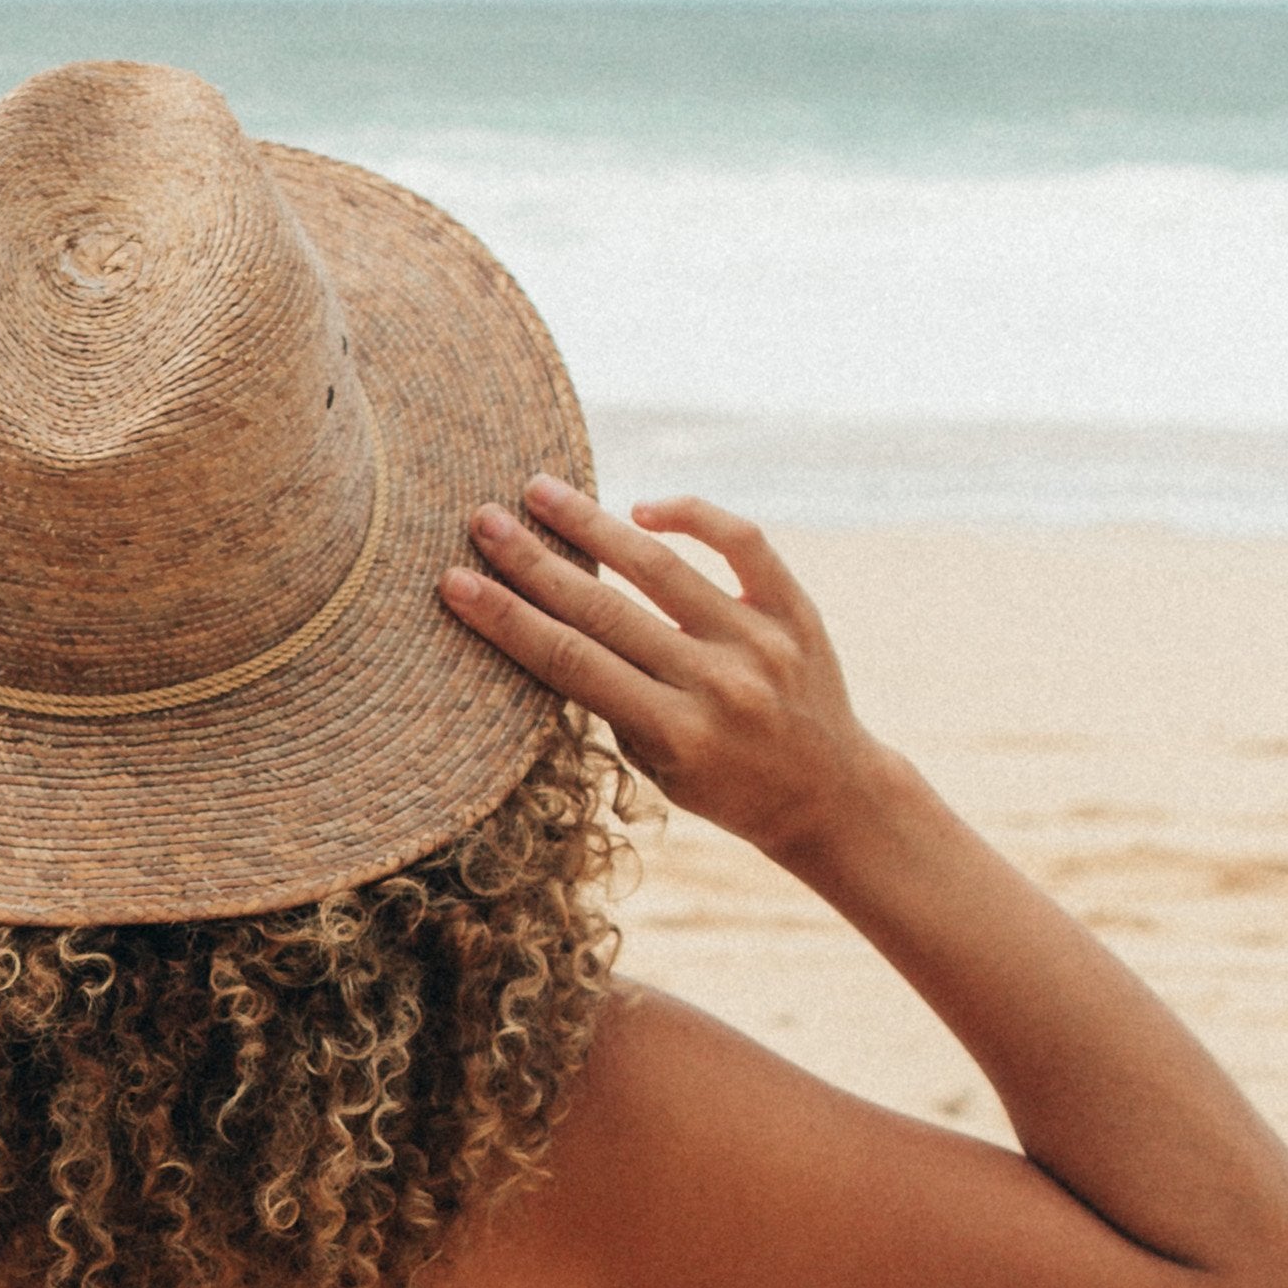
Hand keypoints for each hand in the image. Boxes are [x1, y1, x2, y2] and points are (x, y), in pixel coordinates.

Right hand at [442, 479, 884, 869]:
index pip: (570, 664)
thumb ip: (614, 706)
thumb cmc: (725, 787)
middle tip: (481, 520)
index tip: (456, 582)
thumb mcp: (657, 770)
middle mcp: (717, 684)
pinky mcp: (795, 611)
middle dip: (533, 563)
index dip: (507, 620)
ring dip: (592, 523)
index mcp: (674, 733)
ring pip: (662, 566)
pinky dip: (692, 515)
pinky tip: (644, 508)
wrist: (831, 796)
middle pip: (603, 609)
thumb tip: (552, 624)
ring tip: (540, 490)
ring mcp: (760, 642)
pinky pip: (742, 543)